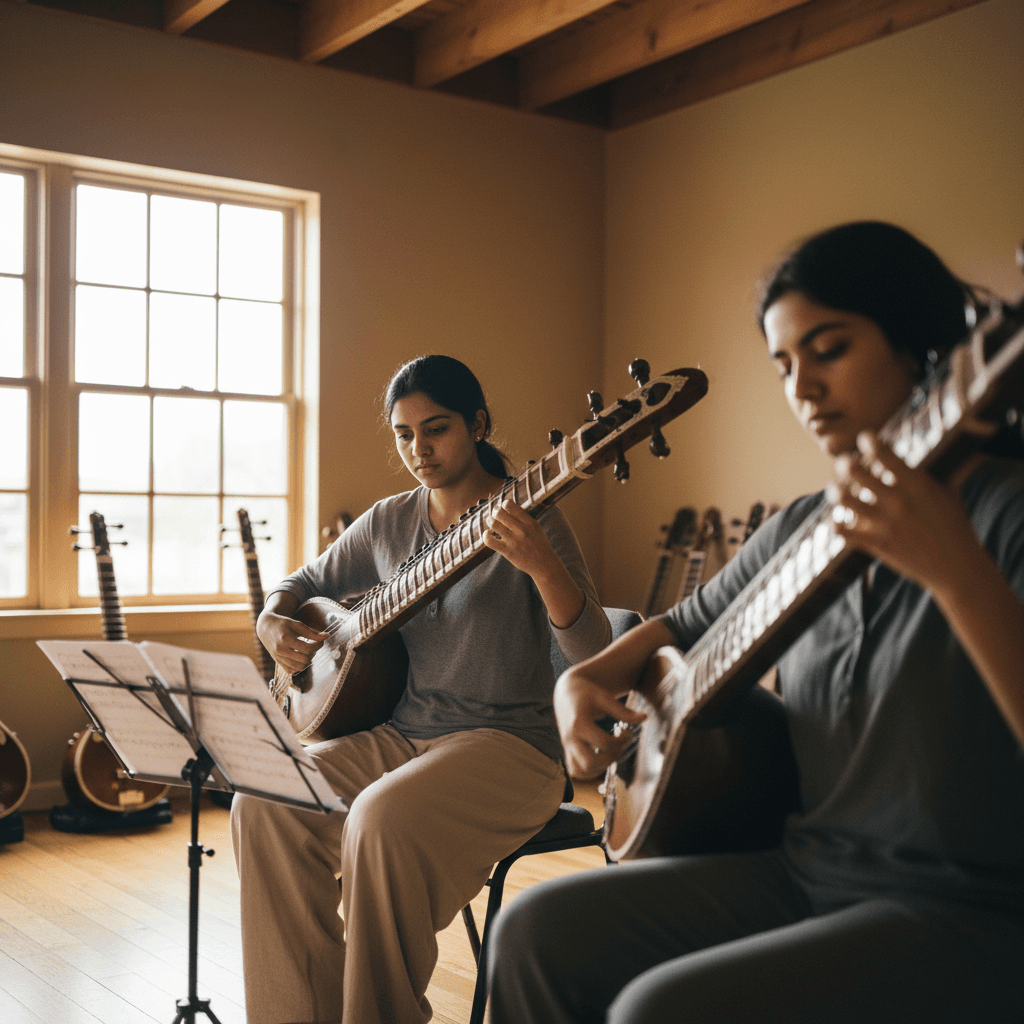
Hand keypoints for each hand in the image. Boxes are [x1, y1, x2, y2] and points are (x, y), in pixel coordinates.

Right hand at [256, 610, 328, 675]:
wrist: (266, 627)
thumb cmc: (283, 624)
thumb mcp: (297, 624)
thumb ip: (312, 632)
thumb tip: (327, 636)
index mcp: (285, 639)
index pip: (308, 648)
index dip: (318, 645)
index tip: (321, 640)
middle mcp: (281, 650)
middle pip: (305, 659)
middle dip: (314, 653)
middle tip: (314, 645)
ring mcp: (278, 658)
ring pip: (299, 667)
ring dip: (307, 660)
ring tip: (308, 651)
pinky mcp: (277, 662)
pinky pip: (291, 671)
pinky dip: (298, 666)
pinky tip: (300, 656)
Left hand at [482, 498, 557, 574]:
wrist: (544, 564)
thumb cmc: (538, 543)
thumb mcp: (535, 527)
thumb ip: (523, 517)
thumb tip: (506, 505)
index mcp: (529, 522)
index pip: (509, 505)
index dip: (503, 504)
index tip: (504, 509)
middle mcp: (522, 530)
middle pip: (499, 512)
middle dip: (494, 511)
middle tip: (495, 514)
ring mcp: (514, 541)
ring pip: (493, 524)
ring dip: (489, 521)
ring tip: (491, 522)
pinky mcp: (507, 551)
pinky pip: (490, 541)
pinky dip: (485, 536)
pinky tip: (487, 534)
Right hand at [554, 667, 645, 779]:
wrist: (567, 692)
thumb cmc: (587, 693)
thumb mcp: (604, 697)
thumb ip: (623, 711)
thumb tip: (644, 718)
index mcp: (579, 724)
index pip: (605, 744)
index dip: (622, 741)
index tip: (628, 733)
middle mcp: (570, 738)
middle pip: (590, 763)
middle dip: (610, 759)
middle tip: (619, 746)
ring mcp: (567, 747)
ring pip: (581, 771)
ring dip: (600, 768)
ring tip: (610, 753)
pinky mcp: (567, 751)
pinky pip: (576, 771)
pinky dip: (589, 772)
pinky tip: (601, 759)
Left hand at [829, 431, 979, 592]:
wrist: (958, 568)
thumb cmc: (956, 527)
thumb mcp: (949, 494)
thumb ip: (940, 471)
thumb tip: (952, 446)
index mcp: (917, 485)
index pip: (884, 454)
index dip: (869, 441)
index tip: (866, 438)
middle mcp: (898, 501)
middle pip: (856, 472)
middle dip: (845, 464)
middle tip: (845, 464)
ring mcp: (885, 524)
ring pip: (844, 499)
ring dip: (836, 492)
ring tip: (837, 490)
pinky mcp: (877, 545)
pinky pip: (843, 532)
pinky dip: (835, 524)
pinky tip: (837, 520)